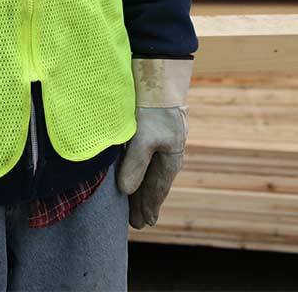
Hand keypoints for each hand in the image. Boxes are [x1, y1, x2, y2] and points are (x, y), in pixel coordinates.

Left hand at [118, 58, 189, 227]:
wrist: (158, 73)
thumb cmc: (153, 106)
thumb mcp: (144, 137)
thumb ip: (135, 164)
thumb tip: (126, 191)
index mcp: (171, 158)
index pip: (157, 190)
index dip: (149, 207)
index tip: (143, 224)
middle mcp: (167, 152)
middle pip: (154, 183)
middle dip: (145, 202)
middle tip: (137, 223)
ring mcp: (161, 142)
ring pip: (149, 172)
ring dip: (140, 188)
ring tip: (133, 204)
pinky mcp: (151, 130)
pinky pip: (144, 159)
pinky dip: (137, 171)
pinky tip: (131, 174)